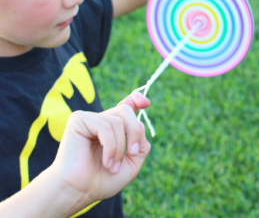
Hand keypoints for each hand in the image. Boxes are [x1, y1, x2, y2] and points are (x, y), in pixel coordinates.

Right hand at [50, 93, 150, 214]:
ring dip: (119, 148)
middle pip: (125, 110)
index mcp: (110, 128)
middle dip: (134, 132)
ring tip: (112, 166)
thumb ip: (141, 146)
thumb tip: (140, 124)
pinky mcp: (78, 119)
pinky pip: (105, 127)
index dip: (136, 100)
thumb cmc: (101, 180)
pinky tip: (106, 162)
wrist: (78, 192)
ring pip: (117, 121)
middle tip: (132, 153)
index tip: (146, 103)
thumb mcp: (131, 164)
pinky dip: (110, 146)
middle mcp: (100, 120)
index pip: (125, 107)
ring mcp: (89, 118)